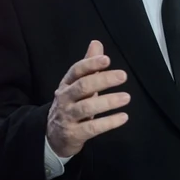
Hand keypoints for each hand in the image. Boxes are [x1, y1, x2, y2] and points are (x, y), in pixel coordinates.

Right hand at [46, 40, 130, 157]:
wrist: (53, 136)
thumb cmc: (71, 105)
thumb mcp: (77, 85)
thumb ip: (89, 66)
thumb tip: (96, 43)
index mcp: (66, 84)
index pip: (76, 70)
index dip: (91, 64)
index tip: (107, 60)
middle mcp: (64, 98)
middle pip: (82, 86)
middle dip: (103, 80)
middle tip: (123, 75)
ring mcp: (67, 116)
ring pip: (87, 107)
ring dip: (108, 101)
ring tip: (126, 97)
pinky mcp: (73, 134)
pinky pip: (92, 127)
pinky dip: (108, 122)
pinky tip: (123, 117)